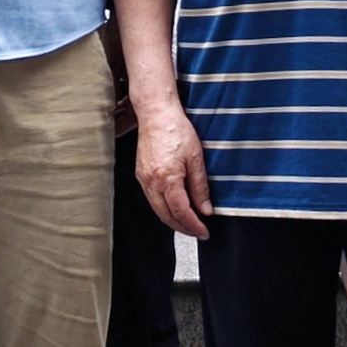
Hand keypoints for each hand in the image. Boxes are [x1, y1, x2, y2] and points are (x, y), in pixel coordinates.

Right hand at [134, 99, 211, 238]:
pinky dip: (163, 208)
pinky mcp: (140, 174)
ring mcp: (143, 179)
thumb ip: (200, 186)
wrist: (156, 114)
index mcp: (167, 179)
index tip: (204, 232)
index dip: (194, 226)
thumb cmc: (176, 130)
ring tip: (187, 223)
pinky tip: (173, 207)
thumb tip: (205, 209)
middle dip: (182, 228)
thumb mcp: (196, 158)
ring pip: (157, 209)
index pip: (181, 212)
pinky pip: (151, 199)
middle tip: (197, 232)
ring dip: (172, 220)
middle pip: (166, 216)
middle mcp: (151, 182)